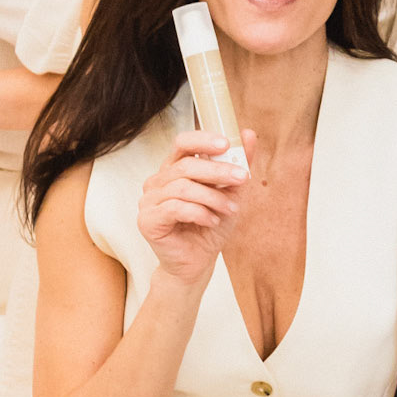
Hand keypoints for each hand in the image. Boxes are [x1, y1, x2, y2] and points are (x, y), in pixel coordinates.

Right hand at [136, 129, 253, 286]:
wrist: (198, 262)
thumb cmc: (211, 226)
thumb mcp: (231, 192)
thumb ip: (238, 164)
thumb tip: (249, 134)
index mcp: (174, 169)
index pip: (182, 144)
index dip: (202, 140)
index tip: (226, 144)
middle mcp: (158, 181)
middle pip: (185, 166)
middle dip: (218, 171)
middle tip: (242, 178)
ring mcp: (148, 200)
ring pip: (182, 188)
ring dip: (212, 197)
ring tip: (230, 209)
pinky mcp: (147, 220)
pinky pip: (174, 208)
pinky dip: (199, 212)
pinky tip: (212, 220)